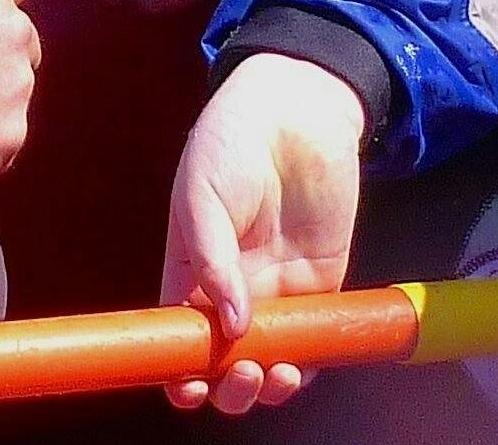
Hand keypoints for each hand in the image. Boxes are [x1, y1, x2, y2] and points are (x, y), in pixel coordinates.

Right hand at [160, 54, 369, 414]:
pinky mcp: (319, 286)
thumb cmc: (232, 144)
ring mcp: (275, 292)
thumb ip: (211, 260)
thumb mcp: (202, 195)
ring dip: (266, 385)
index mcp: (188, 273)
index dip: (179, 370)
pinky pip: (311, 340)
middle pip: (222, 362)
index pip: (177, 337)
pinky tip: (302, 364)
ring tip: (273, 372)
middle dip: (228, 386)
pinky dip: (307, 364)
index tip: (189, 383)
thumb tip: (231, 325)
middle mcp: (228, 292)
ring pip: (266, 361)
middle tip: (241, 373)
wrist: (295, 112)